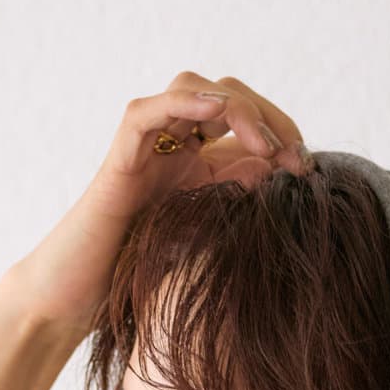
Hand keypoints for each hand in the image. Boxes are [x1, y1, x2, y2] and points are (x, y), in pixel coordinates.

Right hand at [5, 73, 311, 334]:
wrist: (81, 300)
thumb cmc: (139, 280)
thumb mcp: (205, 239)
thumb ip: (234, 204)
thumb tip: (276, 174)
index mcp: (195, 163)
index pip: (245, 124)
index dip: (281, 134)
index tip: (308, 168)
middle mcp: (171, 146)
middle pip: (226, 97)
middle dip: (269, 117)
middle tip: (297, 155)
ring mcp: (145, 147)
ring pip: (192, 89)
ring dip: (237, 107)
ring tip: (265, 145)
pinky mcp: (120, 157)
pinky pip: (149, 111)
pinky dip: (184, 103)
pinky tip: (218, 112)